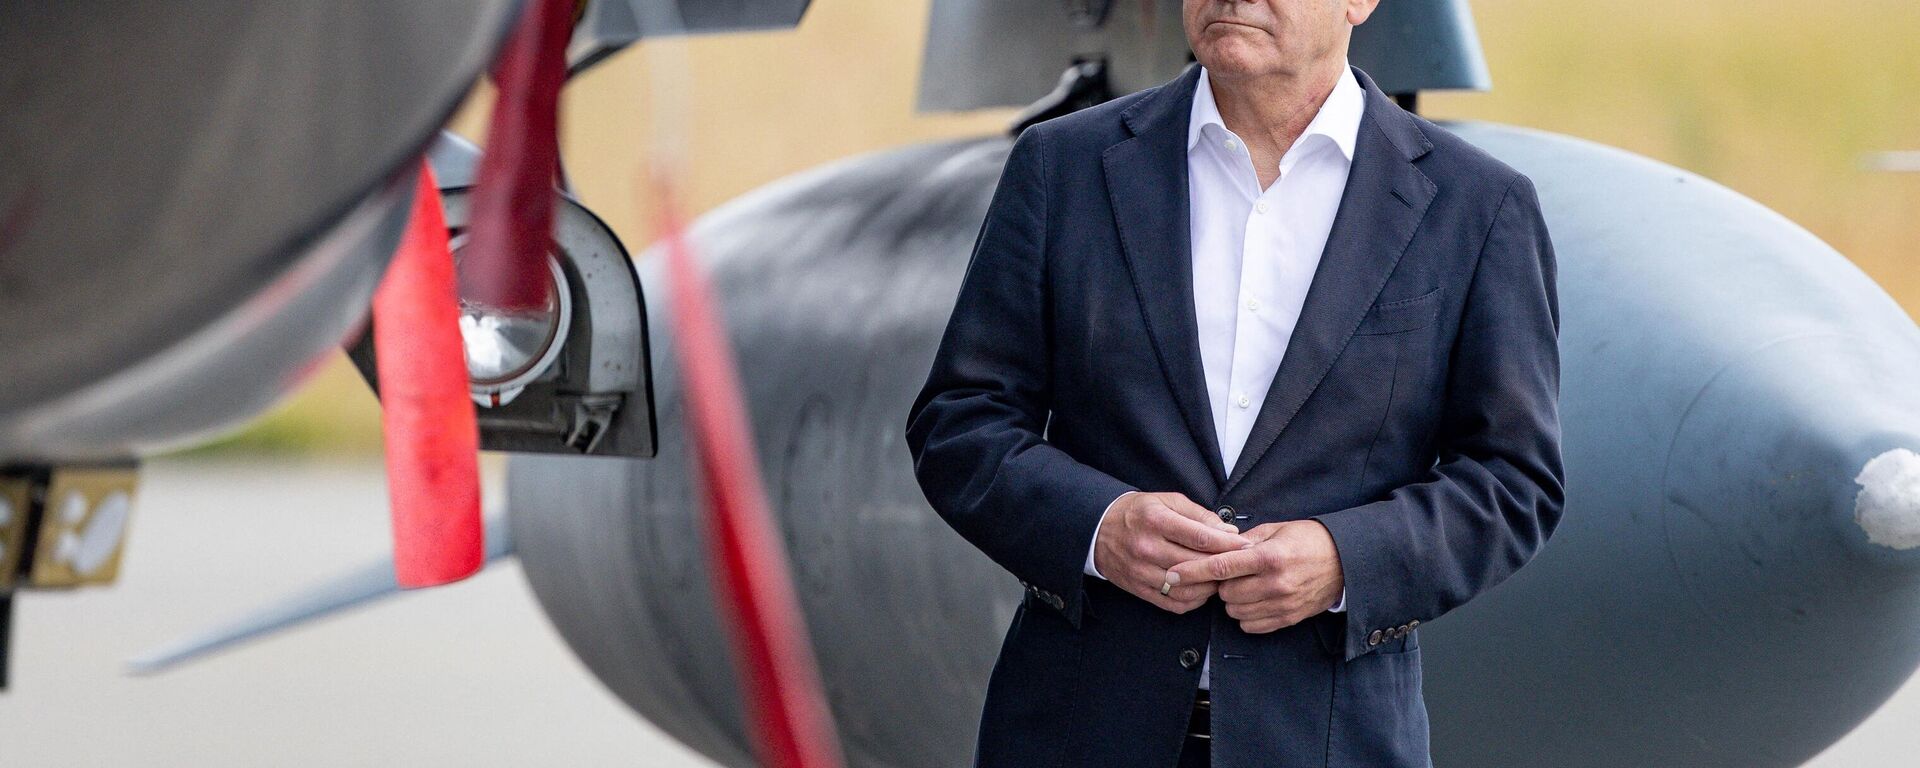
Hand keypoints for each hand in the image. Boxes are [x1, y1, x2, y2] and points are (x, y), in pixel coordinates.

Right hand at [1093, 492, 1251, 613]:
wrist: (1098, 530)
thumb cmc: (1138, 513)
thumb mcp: (1166, 501)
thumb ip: (1199, 515)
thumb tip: (1229, 532)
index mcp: (1155, 521)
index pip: (1200, 537)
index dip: (1228, 544)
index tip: (1247, 546)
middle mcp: (1147, 548)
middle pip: (1196, 564)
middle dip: (1223, 566)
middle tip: (1241, 565)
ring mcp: (1142, 572)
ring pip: (1187, 587)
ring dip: (1210, 586)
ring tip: (1223, 578)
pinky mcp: (1139, 589)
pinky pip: (1174, 603)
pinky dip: (1194, 600)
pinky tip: (1203, 590)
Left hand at [1169, 520, 1343, 632]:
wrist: (1346, 562)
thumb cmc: (1309, 540)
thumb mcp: (1277, 530)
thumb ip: (1244, 540)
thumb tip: (1215, 546)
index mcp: (1268, 556)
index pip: (1221, 566)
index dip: (1192, 571)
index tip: (1172, 574)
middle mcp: (1274, 583)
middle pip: (1225, 593)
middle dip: (1221, 584)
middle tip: (1231, 573)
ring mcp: (1282, 604)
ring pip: (1235, 611)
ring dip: (1233, 600)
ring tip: (1245, 586)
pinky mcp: (1288, 618)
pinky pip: (1251, 626)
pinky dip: (1246, 615)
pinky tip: (1254, 600)